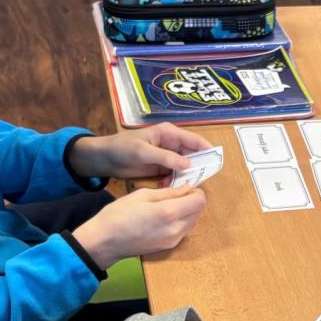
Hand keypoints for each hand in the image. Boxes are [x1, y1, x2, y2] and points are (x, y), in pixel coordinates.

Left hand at [69, 124, 207, 181]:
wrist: (104, 158)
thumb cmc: (122, 148)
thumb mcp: (143, 152)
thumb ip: (166, 158)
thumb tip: (188, 165)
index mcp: (169, 133)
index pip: (195, 140)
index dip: (207, 151)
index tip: (216, 164)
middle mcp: (172, 143)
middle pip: (193, 155)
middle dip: (196, 168)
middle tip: (197, 181)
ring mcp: (167, 156)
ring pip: (185, 167)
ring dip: (184, 177)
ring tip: (179, 186)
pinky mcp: (161, 167)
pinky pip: (174, 175)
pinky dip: (174, 181)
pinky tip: (167, 188)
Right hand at [73, 186, 205, 267]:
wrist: (105, 241)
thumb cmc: (119, 214)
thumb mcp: (142, 195)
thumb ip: (168, 192)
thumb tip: (186, 189)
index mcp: (169, 212)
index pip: (200, 201)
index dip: (195, 191)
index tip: (184, 187)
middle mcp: (176, 229)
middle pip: (199, 212)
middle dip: (191, 201)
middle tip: (176, 195)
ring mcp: (173, 240)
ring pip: (192, 222)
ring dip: (186, 212)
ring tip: (168, 206)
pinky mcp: (169, 247)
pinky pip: (183, 231)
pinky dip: (180, 222)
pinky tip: (164, 218)